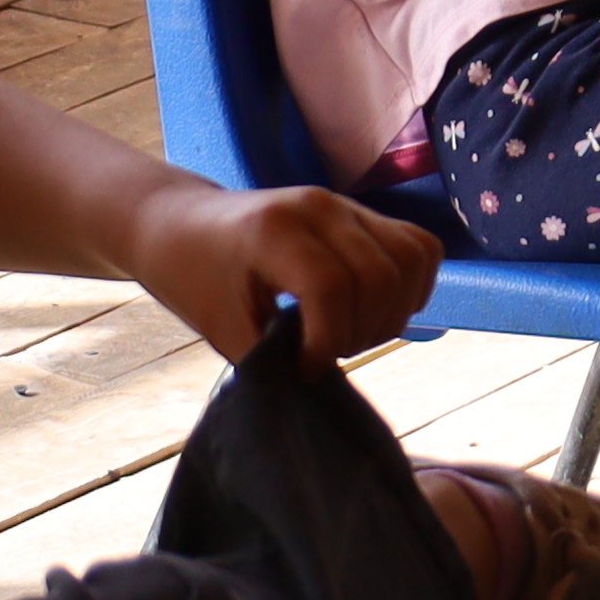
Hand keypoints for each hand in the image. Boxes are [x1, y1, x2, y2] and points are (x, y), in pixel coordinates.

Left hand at [126, 176, 441, 362]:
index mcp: (274, 232)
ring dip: (393, 312)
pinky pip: (419, 247)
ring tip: (351, 333)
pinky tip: (378, 310)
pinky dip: (413, 286)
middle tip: (326, 354)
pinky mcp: (362, 213)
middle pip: (379, 276)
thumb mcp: (223, 329)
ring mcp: (346, 205)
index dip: (328, 341)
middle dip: (362, 333)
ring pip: (411, 259)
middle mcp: (319, 207)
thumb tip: (320, 394)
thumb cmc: (193, 278)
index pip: (332, 287)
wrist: (180, 223)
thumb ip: (274, 361)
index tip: (305, 370)